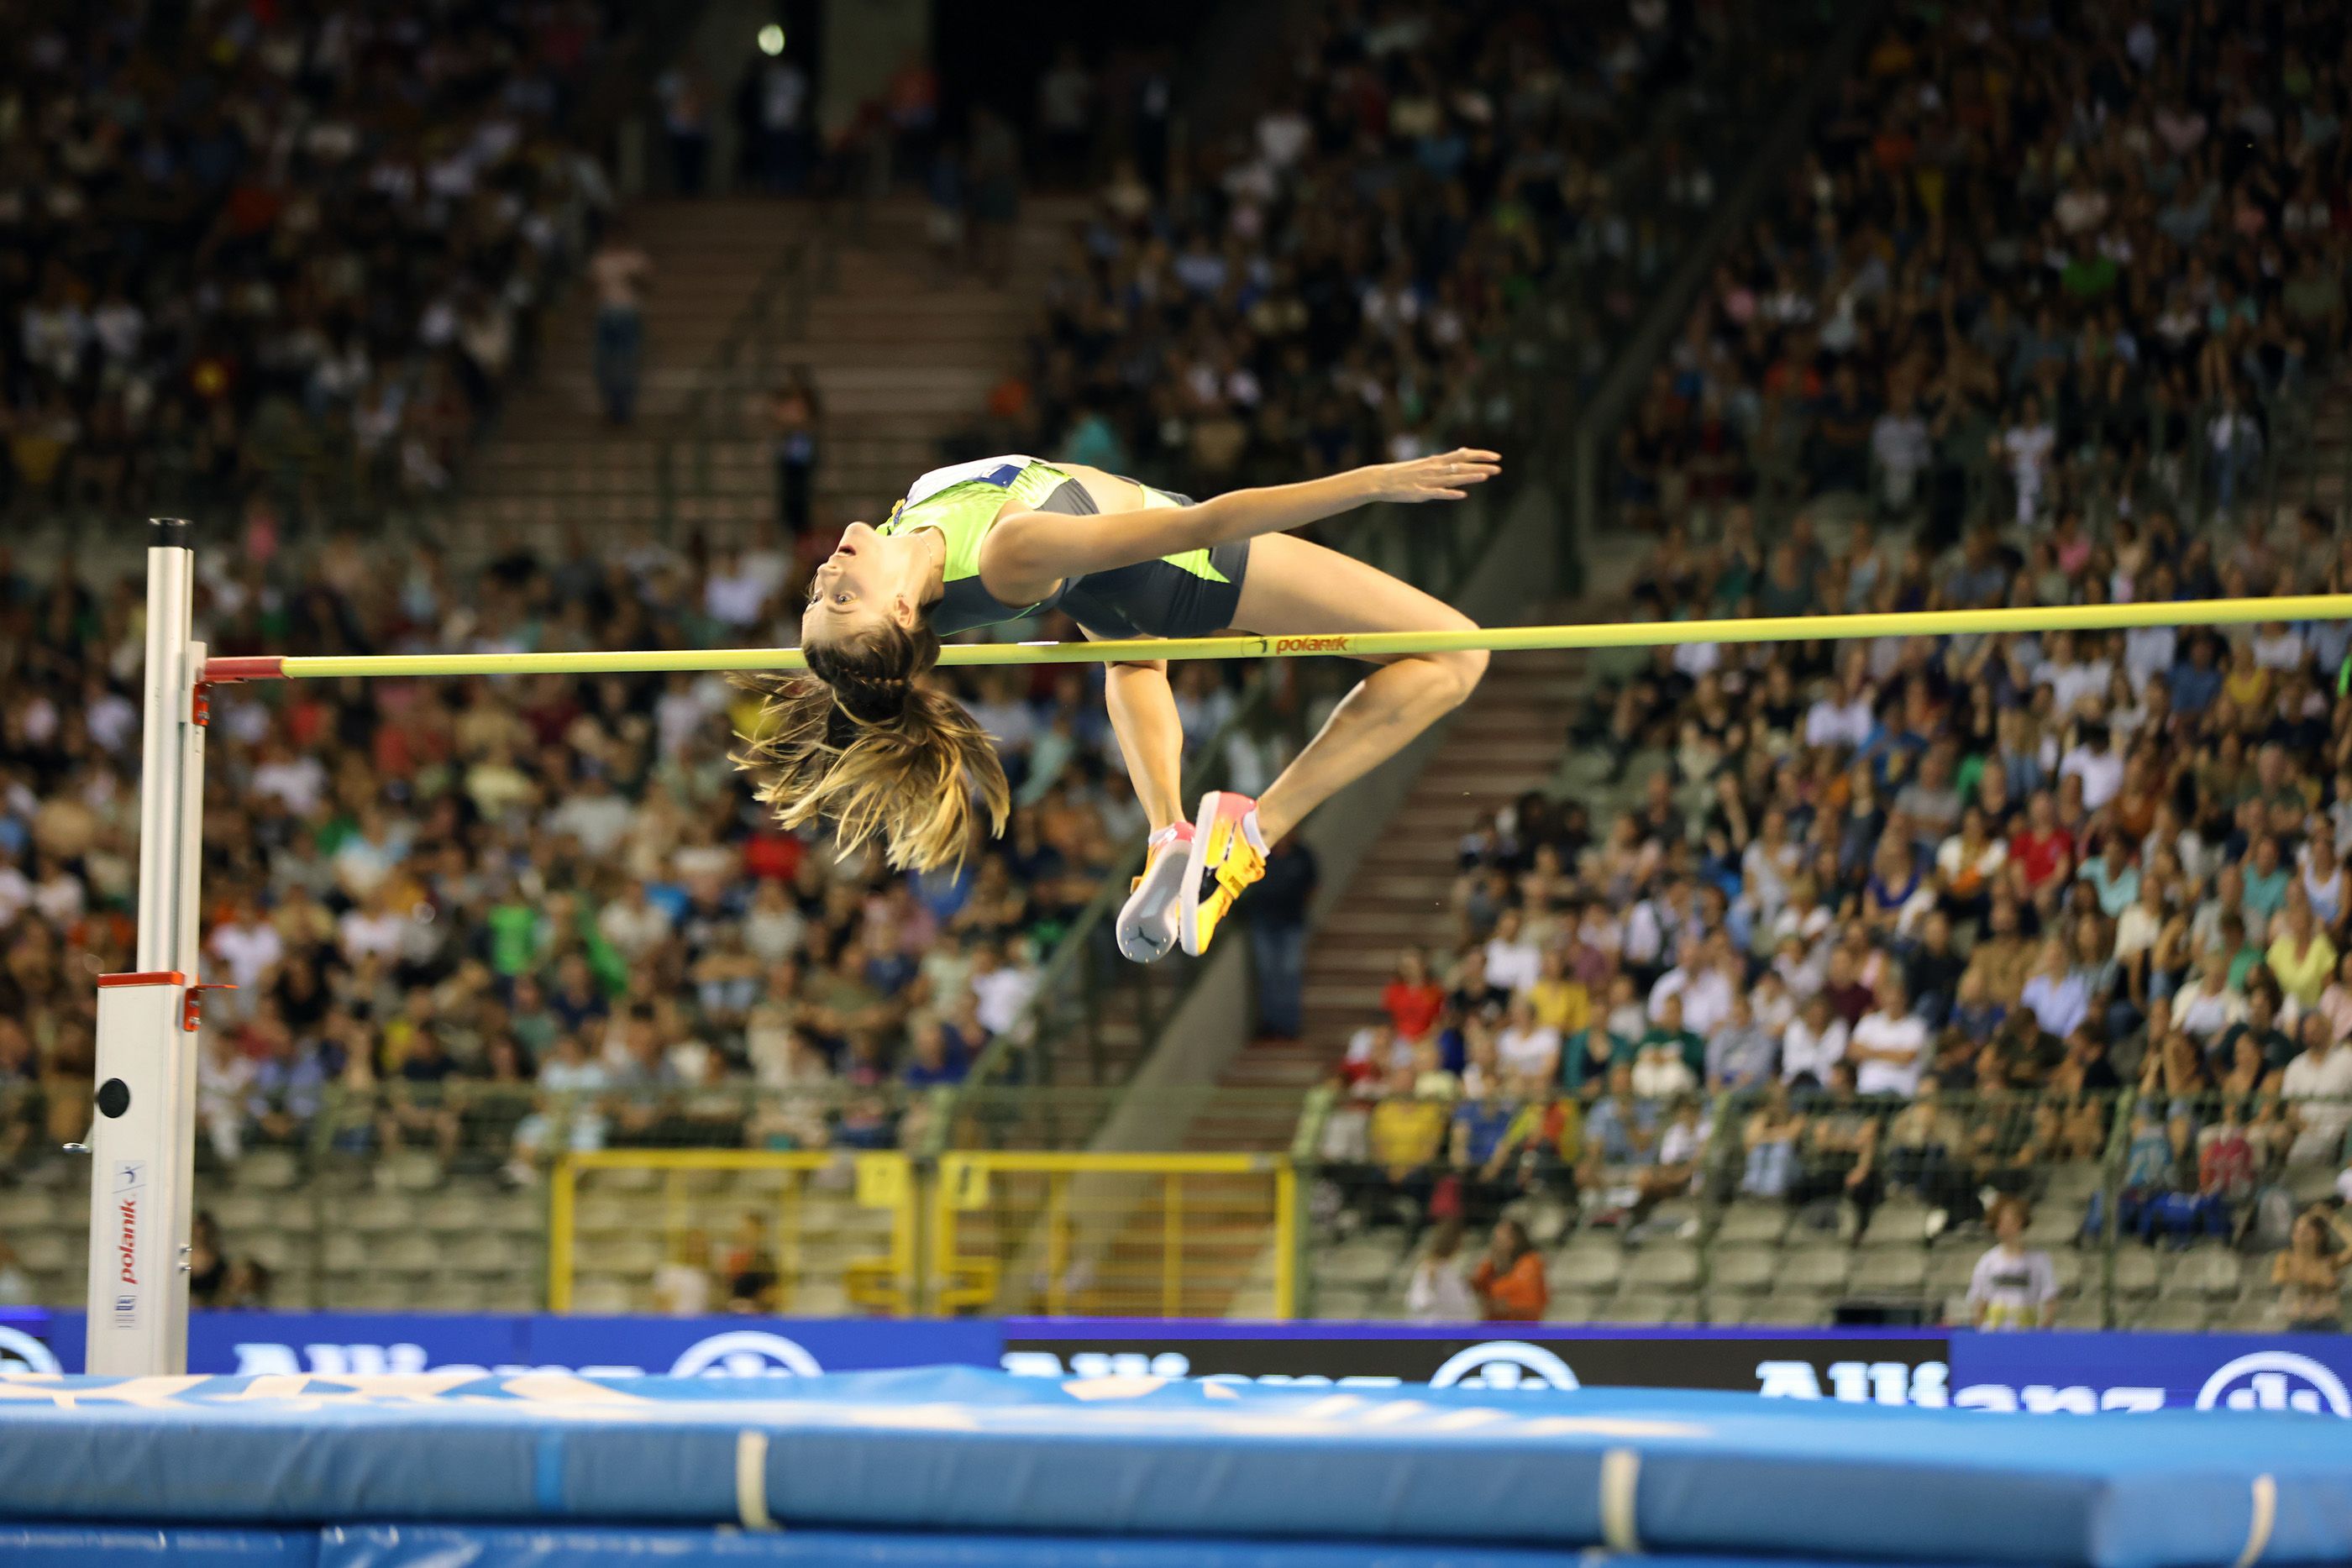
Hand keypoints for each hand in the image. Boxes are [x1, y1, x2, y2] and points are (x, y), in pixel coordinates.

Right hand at [1366, 447, 1501, 502]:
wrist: (1381, 480)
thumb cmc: (1404, 472)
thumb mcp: (1427, 462)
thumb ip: (1446, 460)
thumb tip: (1462, 452)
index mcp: (1437, 460)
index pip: (1463, 455)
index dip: (1481, 455)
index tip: (1496, 456)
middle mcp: (1435, 468)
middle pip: (1462, 467)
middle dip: (1481, 467)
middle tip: (1499, 468)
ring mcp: (1428, 481)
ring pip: (1453, 478)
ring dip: (1469, 477)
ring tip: (1486, 476)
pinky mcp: (1421, 493)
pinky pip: (1437, 493)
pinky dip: (1450, 493)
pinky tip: (1462, 494)